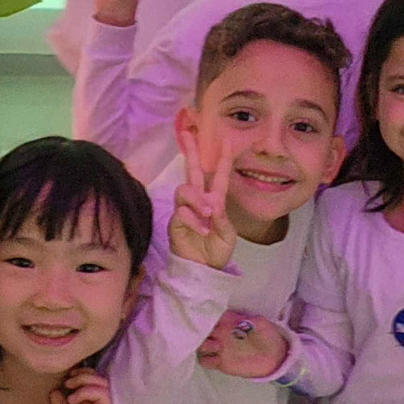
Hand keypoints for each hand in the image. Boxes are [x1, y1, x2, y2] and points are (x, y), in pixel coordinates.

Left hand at [52, 368, 116, 403]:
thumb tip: (55, 391)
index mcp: (93, 402)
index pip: (95, 378)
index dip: (84, 372)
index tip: (69, 375)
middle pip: (101, 381)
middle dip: (84, 378)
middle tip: (69, 384)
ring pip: (103, 392)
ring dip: (86, 391)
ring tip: (72, 400)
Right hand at [168, 116, 235, 269]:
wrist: (203, 269)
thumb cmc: (216, 251)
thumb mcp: (228, 235)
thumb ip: (222, 218)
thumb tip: (212, 204)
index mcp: (215, 201)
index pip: (219, 176)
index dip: (223, 159)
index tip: (228, 140)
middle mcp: (199, 201)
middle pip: (193, 171)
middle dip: (191, 151)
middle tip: (188, 133)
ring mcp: (185, 210)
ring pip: (185, 189)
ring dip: (197, 199)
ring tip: (207, 213)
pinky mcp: (175, 221)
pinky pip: (182, 213)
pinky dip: (194, 221)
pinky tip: (203, 230)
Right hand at [198, 310, 289, 378]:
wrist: (274, 355)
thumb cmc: (267, 335)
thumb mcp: (262, 323)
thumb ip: (251, 320)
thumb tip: (240, 321)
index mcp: (228, 321)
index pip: (211, 315)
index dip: (208, 315)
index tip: (210, 317)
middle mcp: (220, 333)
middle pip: (201, 329)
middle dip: (202, 330)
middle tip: (213, 333)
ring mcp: (219, 348)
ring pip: (200, 344)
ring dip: (204, 345)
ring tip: (217, 346)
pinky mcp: (221, 363)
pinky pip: (205, 361)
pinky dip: (205, 360)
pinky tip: (216, 360)